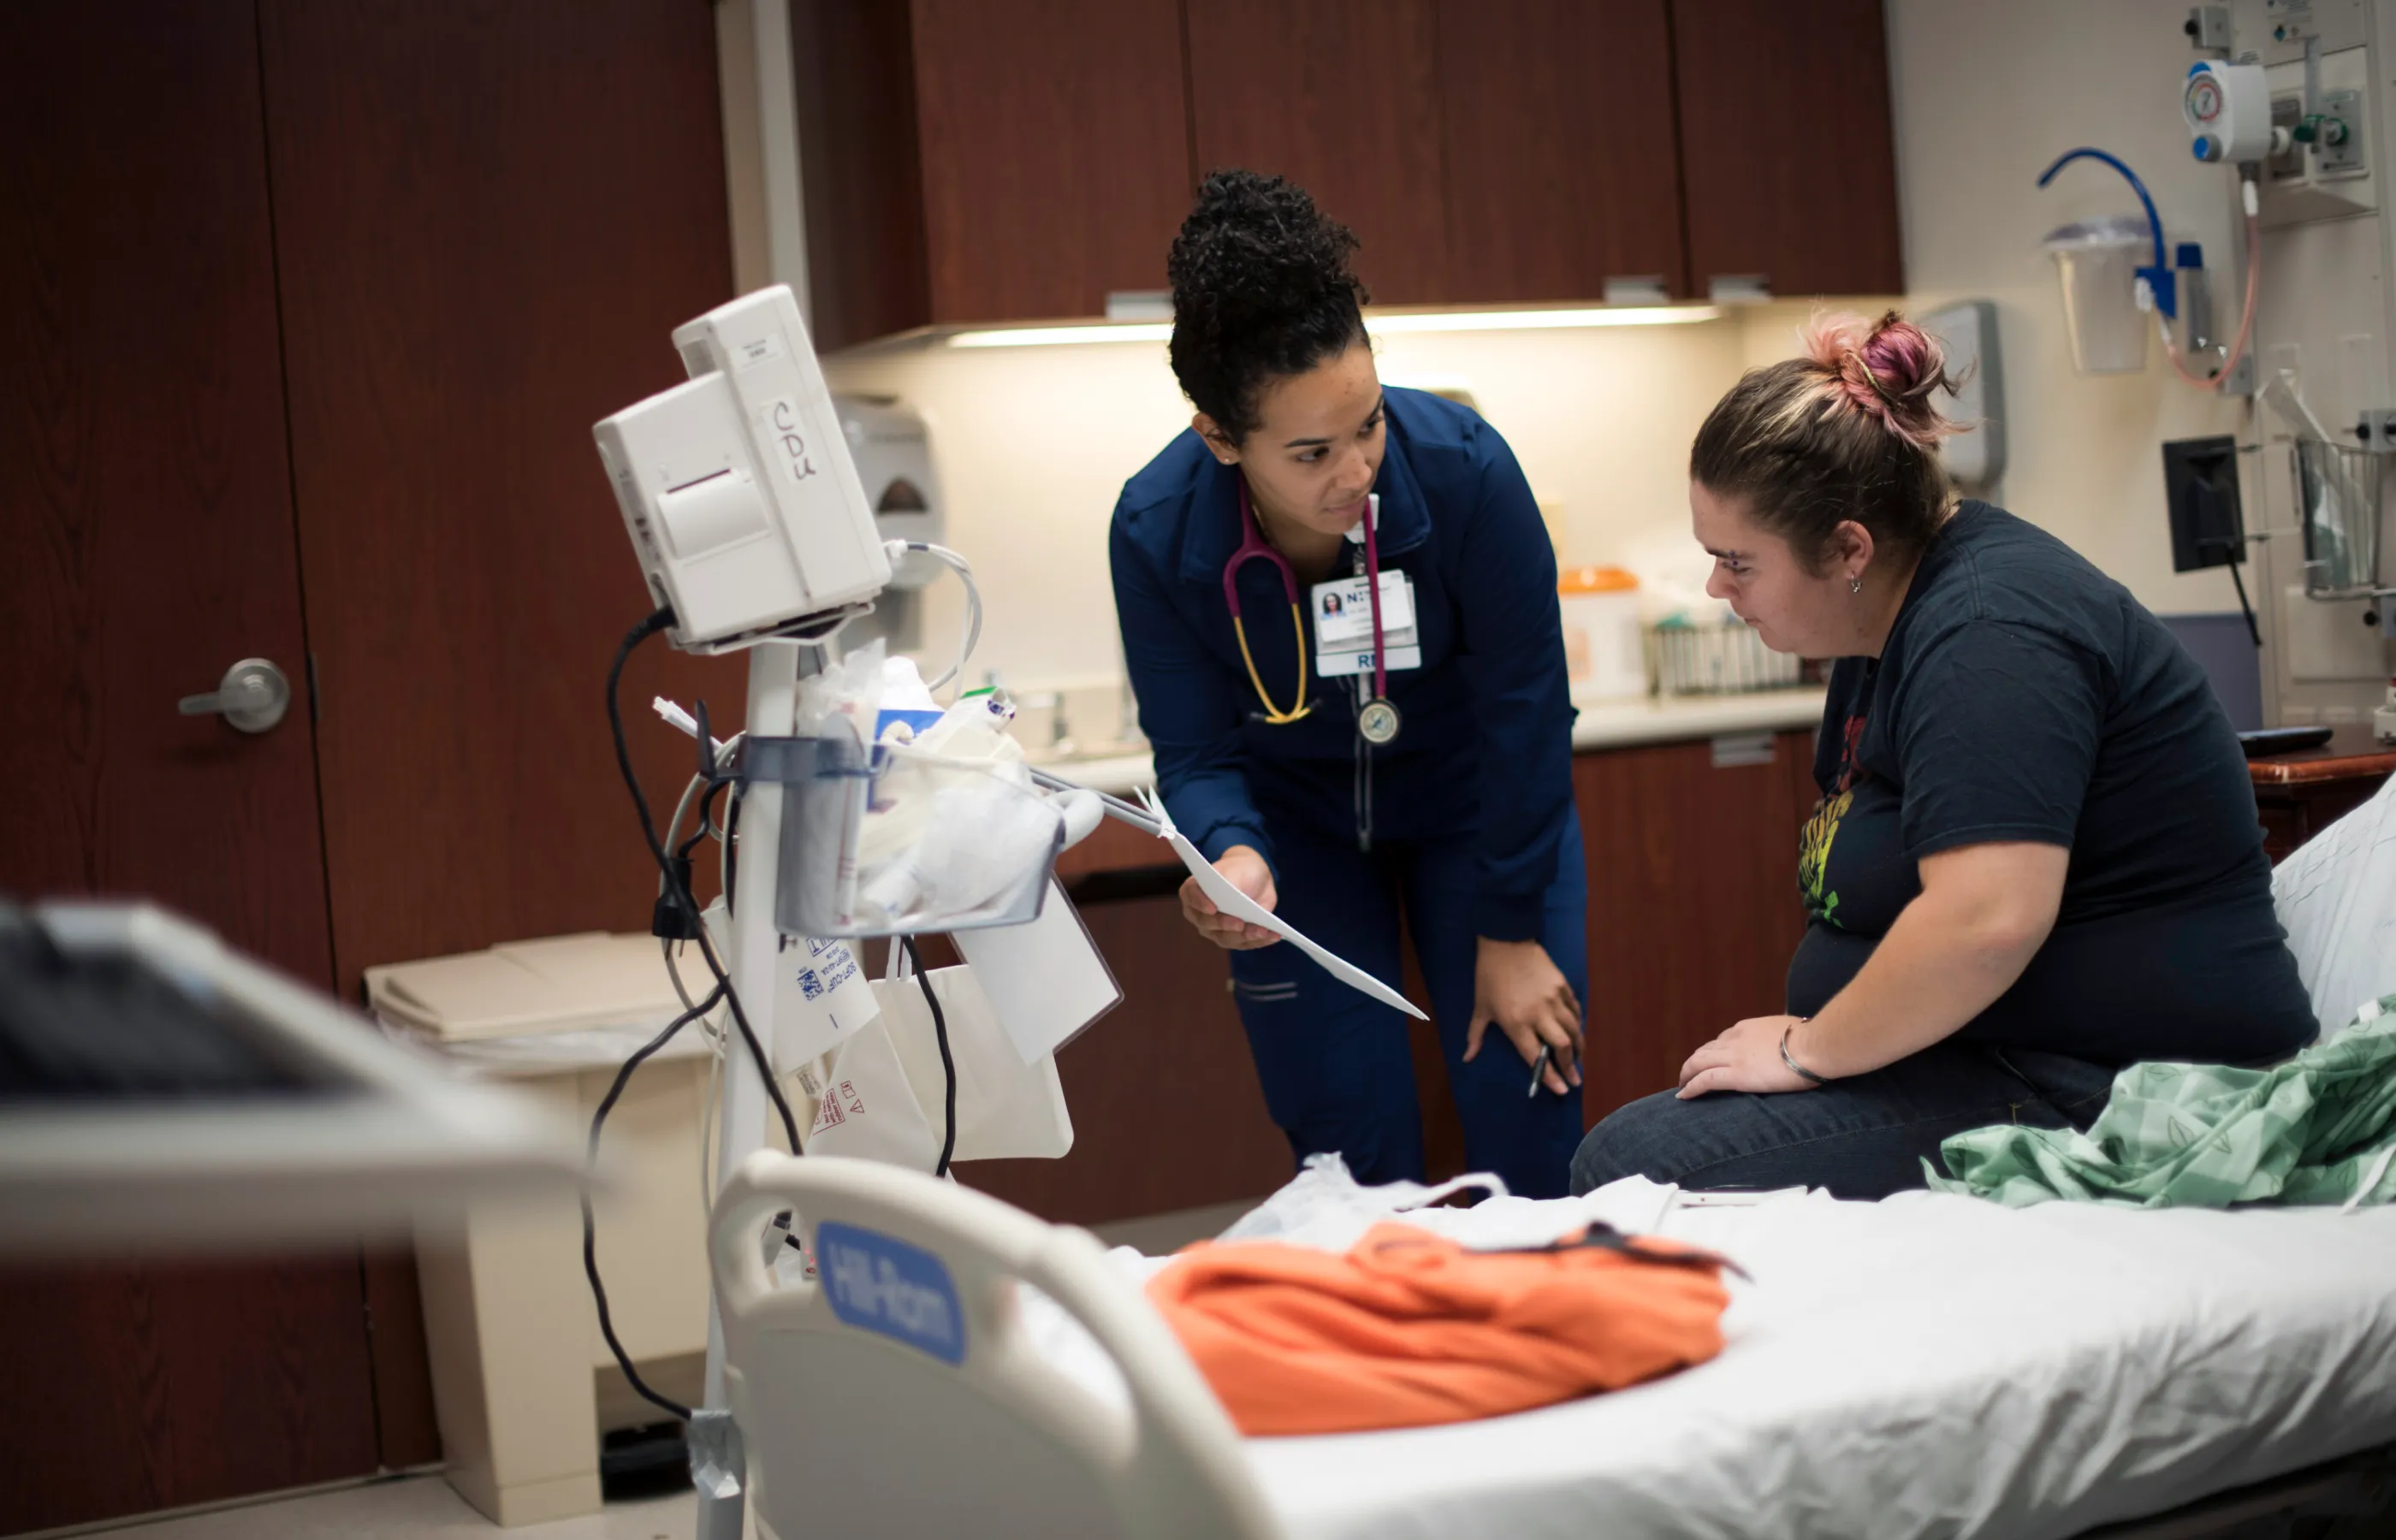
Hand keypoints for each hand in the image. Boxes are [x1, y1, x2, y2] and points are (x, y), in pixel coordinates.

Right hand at [1179, 844, 1280, 950]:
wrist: (1254, 879)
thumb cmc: (1240, 870)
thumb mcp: (1236, 869)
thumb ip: (1229, 881)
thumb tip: (1229, 895)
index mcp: (1194, 891)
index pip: (1191, 897)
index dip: (1200, 903)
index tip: (1212, 907)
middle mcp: (1200, 914)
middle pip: (1207, 924)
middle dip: (1224, 924)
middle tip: (1239, 923)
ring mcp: (1215, 930)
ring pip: (1226, 938)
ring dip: (1245, 936)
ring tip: (1262, 930)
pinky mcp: (1233, 938)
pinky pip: (1244, 944)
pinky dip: (1260, 940)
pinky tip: (1273, 935)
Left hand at [1462, 938, 1582, 1095]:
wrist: (1505, 941)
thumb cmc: (1488, 976)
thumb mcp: (1480, 1007)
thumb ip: (1475, 1035)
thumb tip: (1467, 1058)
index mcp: (1515, 1022)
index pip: (1536, 1057)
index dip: (1549, 1077)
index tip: (1561, 1091)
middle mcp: (1538, 1014)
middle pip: (1562, 1047)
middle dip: (1570, 1066)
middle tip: (1575, 1080)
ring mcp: (1553, 999)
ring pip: (1574, 1029)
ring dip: (1579, 1047)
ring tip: (1579, 1059)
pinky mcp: (1562, 985)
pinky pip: (1575, 1010)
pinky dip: (1578, 1023)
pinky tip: (1578, 1031)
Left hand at [1677, 1014, 1815, 1098]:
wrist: (1815, 1045)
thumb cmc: (1814, 1040)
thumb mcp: (1792, 1029)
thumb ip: (1784, 1036)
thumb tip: (1793, 1041)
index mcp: (1749, 1028)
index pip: (1723, 1039)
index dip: (1713, 1051)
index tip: (1711, 1060)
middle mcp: (1735, 1039)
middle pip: (1705, 1050)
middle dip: (1694, 1062)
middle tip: (1688, 1074)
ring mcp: (1734, 1057)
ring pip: (1698, 1064)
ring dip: (1686, 1075)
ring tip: (1682, 1086)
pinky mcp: (1736, 1075)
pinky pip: (1704, 1081)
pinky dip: (1690, 1088)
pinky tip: (1683, 1096)